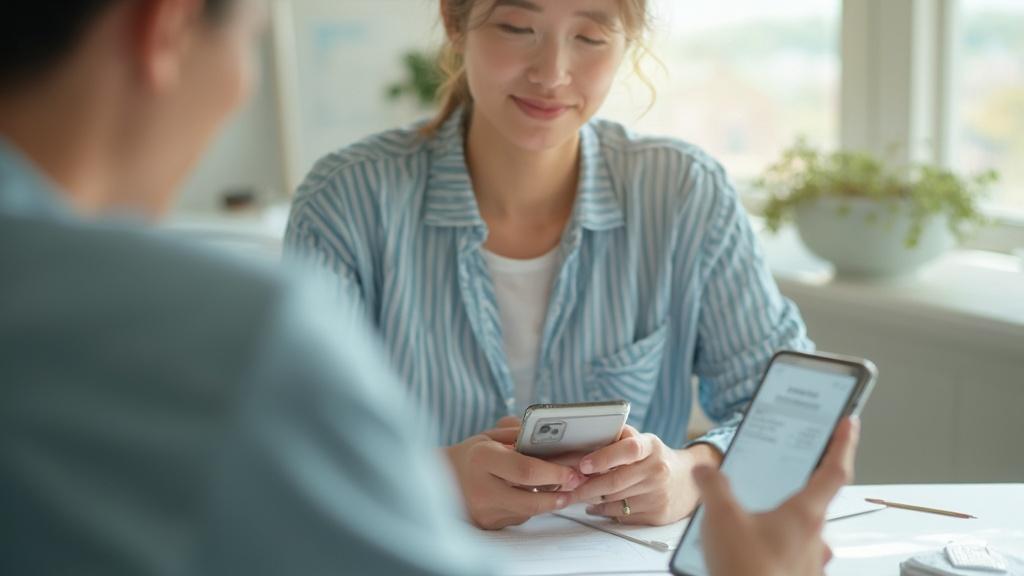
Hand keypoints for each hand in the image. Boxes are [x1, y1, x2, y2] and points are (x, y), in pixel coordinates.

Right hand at [444, 417, 585, 529]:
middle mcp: (482, 489)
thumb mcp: (491, 437)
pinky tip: (538, 495)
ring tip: (565, 489)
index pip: (526, 470)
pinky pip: (519, 517)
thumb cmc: (472, 454)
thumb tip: (554, 438)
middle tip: (577, 484)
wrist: (440, 479)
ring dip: (550, 501)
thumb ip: (520, 436)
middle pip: (531, 500)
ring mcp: (485, 512)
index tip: (573, 471)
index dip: (554, 472)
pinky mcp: (489, 525)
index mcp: (483, 460)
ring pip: (528, 511)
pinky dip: (532, 507)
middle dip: (559, 494)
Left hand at [572, 425, 719, 524]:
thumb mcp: (644, 441)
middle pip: (615, 481)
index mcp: (651, 447)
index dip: (604, 457)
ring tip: (579, 494)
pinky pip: (621, 515)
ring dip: (592, 499)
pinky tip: (597, 505)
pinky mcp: (656, 514)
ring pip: (614, 500)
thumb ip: (620, 437)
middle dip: (586, 486)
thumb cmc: (656, 459)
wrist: (687, 481)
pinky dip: (603, 511)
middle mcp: (657, 470)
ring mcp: (658, 494)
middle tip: (568, 487)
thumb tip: (590, 436)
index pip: (628, 449)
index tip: (583, 464)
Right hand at [694, 417, 859, 575]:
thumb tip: (706, 472)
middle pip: (813, 502)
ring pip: (800, 532)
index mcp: (805, 515)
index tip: (849, 423)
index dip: (842, 443)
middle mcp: (814, 538)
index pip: (834, 471)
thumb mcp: (721, 519)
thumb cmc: (746, 571)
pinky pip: (788, 556)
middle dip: (794, 488)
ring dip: (780, 522)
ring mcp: (808, 564)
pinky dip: (772, 547)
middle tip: (776, 477)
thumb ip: (714, 487)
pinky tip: (747, 551)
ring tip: (747, 522)